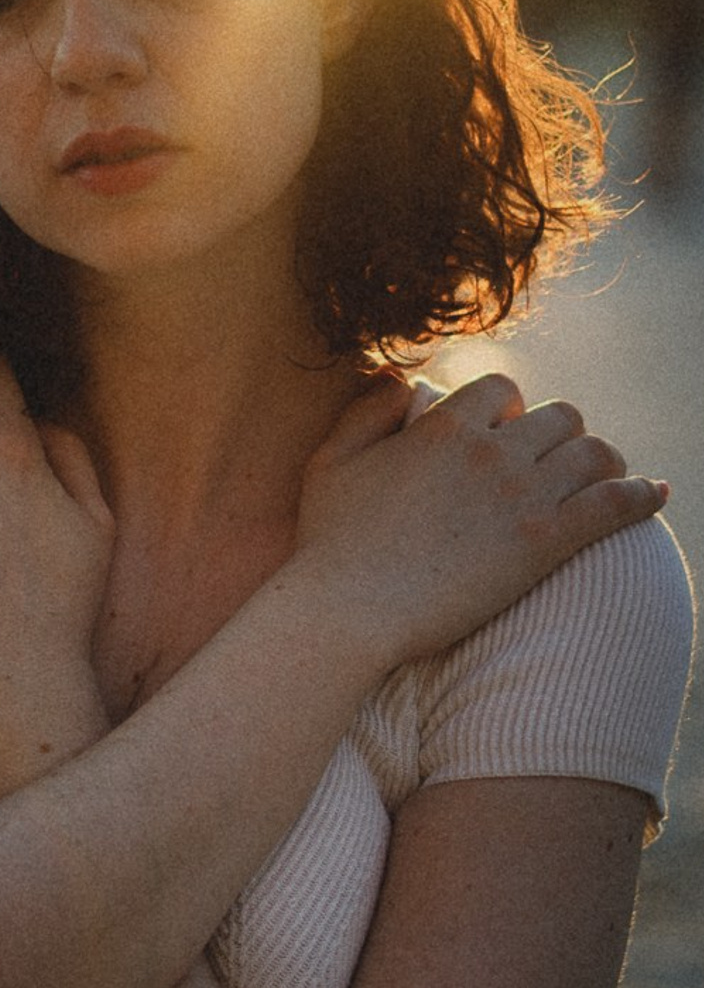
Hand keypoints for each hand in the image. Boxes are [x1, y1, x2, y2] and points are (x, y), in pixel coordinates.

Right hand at [294, 371, 667, 667]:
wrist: (349, 612)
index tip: (504, 431)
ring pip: (594, 452)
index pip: (503, 389)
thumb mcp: (330, 461)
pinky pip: (615, 504)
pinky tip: (658, 494)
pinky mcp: (545, 542)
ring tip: (606, 474)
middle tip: (554, 461)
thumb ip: (366, 410)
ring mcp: (523, 496)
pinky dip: (643, 495)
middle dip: (559, 433)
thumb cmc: (330, 544)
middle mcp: (491, 451)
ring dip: (602, 460)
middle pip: (559, 417)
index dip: (508, 407)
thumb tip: (398, 374)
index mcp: (444, 426)